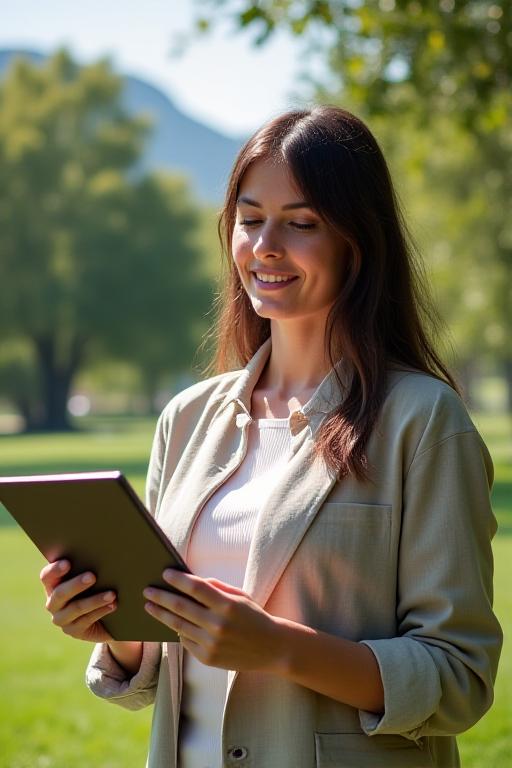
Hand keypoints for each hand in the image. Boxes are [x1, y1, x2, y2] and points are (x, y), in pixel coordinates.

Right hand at [40, 559, 116, 642]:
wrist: (105, 617)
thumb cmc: (96, 587)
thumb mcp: (90, 578)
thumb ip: (88, 566)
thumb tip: (103, 554)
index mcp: (53, 584)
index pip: (47, 576)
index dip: (55, 570)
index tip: (68, 563)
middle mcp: (53, 603)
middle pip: (60, 593)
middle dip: (76, 584)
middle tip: (92, 576)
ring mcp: (62, 619)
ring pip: (76, 608)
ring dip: (95, 600)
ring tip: (111, 594)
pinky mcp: (74, 631)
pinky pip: (86, 620)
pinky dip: (101, 611)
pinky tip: (113, 605)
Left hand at [143, 570, 284, 671]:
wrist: (272, 648)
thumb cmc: (254, 617)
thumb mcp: (240, 596)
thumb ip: (216, 587)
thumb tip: (191, 581)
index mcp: (227, 604)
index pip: (195, 588)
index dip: (178, 580)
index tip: (164, 573)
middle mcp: (217, 625)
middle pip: (181, 607)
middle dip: (161, 597)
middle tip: (147, 590)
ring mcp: (211, 644)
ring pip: (179, 626)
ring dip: (161, 615)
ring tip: (150, 606)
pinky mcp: (208, 659)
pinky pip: (186, 642)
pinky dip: (179, 632)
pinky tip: (171, 624)